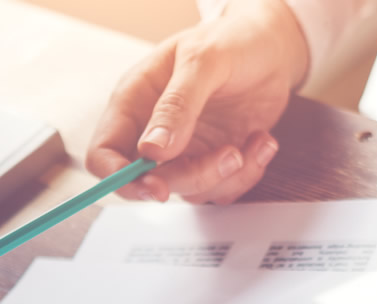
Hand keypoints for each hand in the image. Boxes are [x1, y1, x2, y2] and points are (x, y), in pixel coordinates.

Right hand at [87, 0, 306, 203]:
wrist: (271, 45)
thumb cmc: (231, 40)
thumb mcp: (203, 60)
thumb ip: (177, 104)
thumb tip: (152, 150)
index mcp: (136, 101)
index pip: (104, 152)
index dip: (120, 178)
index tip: (155, 187)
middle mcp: (154, 130)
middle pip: (150, 181)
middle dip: (193, 176)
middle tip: (230, 154)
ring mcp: (185, 148)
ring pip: (191, 190)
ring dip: (228, 176)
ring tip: (255, 140)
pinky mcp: (214, 159)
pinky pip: (222, 190)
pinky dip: (248, 173)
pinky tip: (261, 141)